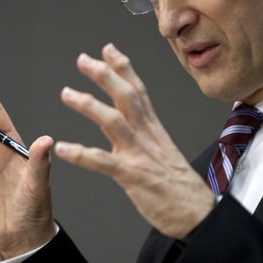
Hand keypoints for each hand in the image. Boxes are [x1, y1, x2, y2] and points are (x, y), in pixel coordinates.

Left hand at [54, 43, 214, 238]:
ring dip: (89, 105)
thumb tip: (137, 122)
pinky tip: (63, 148)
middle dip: (105, 75)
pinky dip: (81, 154)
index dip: (123, 68)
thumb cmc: (181, 187)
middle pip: (126, 97)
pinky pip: (103, 162)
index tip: (108, 49)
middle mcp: (147, 136)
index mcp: (154, 129)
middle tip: (83, 60)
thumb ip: (147, 135)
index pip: (138, 90)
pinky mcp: (133, 177)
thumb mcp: (164, 152)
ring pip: (114, 121)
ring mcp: (140, 155)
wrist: (199, 214)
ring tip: (67, 93)